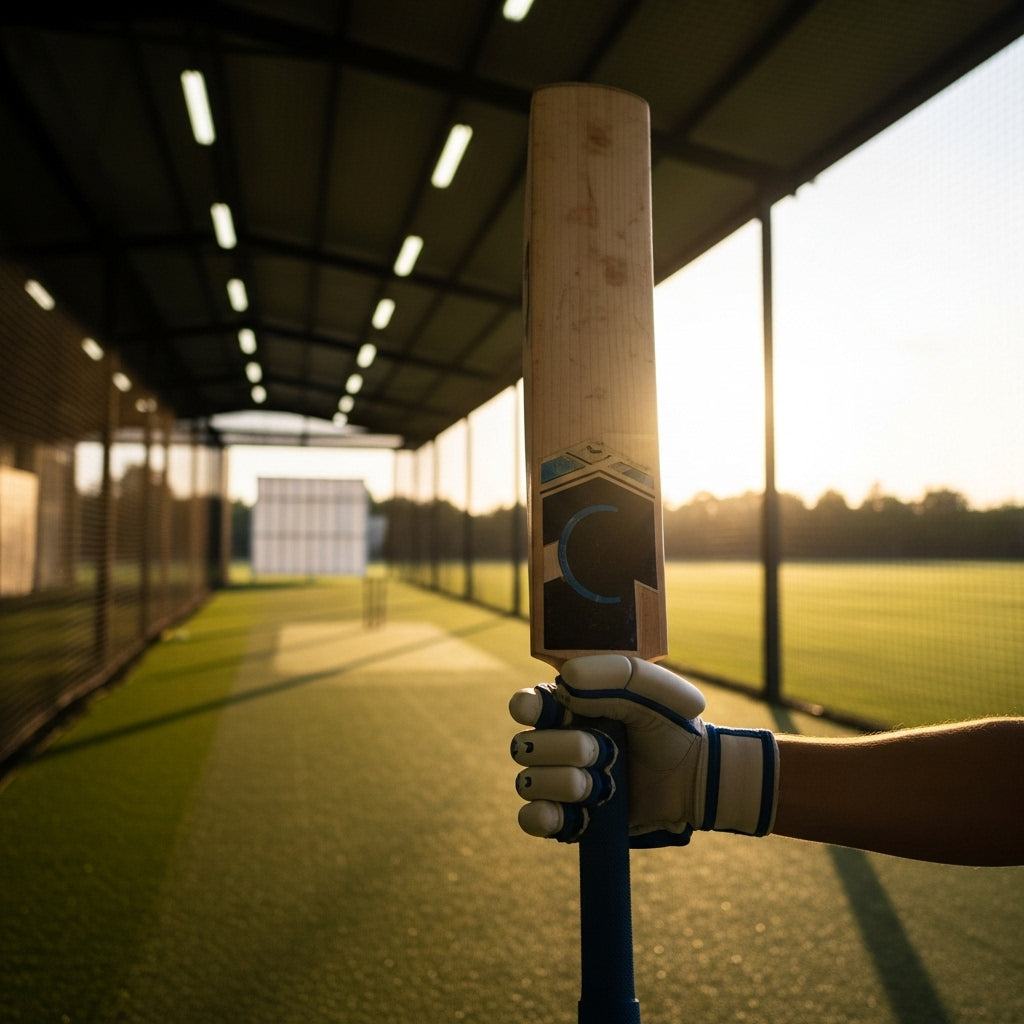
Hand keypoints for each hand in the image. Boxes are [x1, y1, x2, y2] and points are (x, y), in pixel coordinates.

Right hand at [509, 655, 777, 844]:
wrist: (695, 775)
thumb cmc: (672, 725)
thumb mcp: (655, 688)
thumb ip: (615, 673)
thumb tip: (566, 681)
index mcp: (568, 708)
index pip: (525, 704)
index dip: (525, 707)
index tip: (544, 710)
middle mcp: (556, 743)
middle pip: (524, 747)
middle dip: (565, 749)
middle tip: (606, 750)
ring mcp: (559, 781)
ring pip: (529, 783)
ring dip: (568, 783)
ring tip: (606, 784)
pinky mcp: (568, 818)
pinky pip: (532, 820)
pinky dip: (549, 817)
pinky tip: (580, 811)